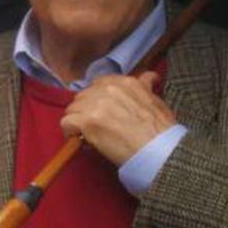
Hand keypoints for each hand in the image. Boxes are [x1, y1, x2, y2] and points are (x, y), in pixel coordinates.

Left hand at [59, 72, 175, 166]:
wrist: (158, 150)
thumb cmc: (161, 130)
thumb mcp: (156, 100)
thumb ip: (146, 87)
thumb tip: (148, 77)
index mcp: (125, 82)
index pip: (98, 84)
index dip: (97, 98)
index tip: (101, 110)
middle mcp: (108, 89)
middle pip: (83, 96)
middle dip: (86, 110)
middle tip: (94, 125)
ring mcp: (96, 104)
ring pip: (72, 109)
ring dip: (78, 121)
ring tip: (87, 133)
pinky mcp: (87, 121)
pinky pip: (66, 122)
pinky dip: (70, 132)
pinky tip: (79, 138)